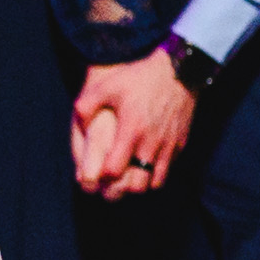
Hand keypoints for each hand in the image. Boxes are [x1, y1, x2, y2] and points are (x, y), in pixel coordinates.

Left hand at [72, 52, 190, 195]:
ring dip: (139, 184)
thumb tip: (79, 126)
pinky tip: (144, 166)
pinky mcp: (180, 144)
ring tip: (127, 177)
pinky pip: (167, 171)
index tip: (96, 173)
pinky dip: (154, 175)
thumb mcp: (107, 85)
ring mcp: (168, 146)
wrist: (180, 70)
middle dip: (120, 189)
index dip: (102, 177)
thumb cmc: (140, 76)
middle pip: (136, 185)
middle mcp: (151, 143)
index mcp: (131, 130)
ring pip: (154, 183)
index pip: (114, 170)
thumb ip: (86, 106)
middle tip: (110, 184)